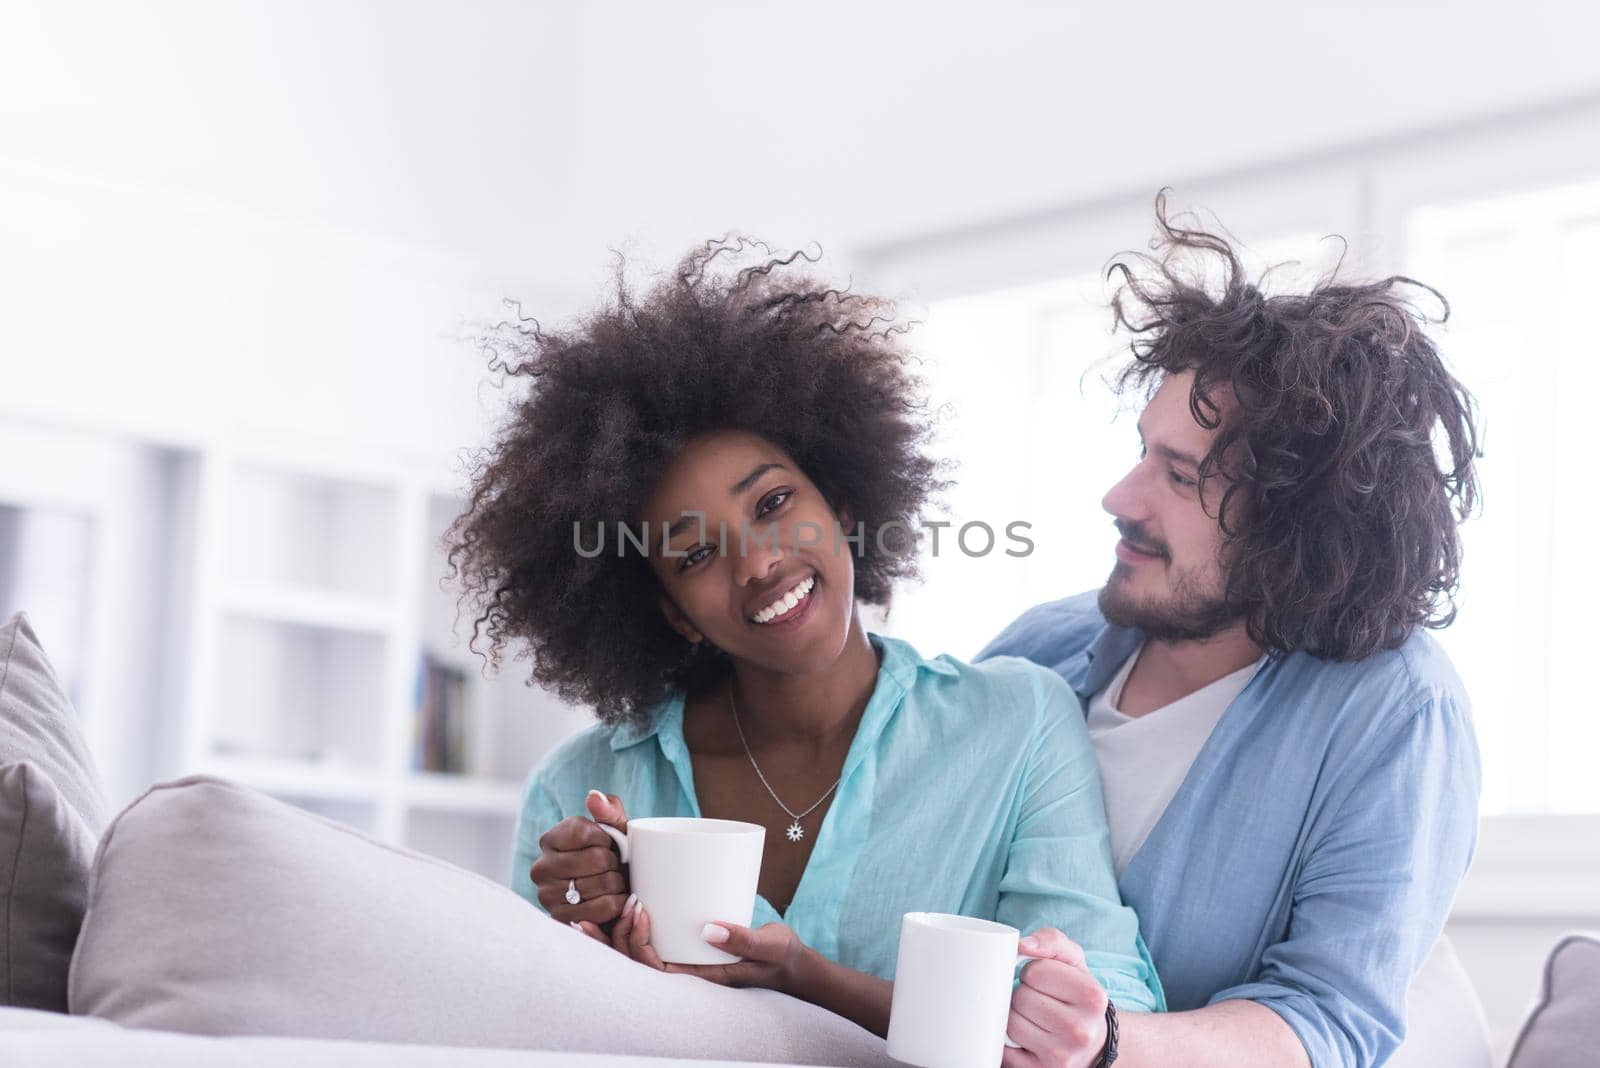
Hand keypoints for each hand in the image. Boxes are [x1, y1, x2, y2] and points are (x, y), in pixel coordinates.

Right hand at [529, 790, 629, 931]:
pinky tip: (614, 899)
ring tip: (613, 882)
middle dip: (614, 862)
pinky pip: (603, 908)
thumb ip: (607, 809)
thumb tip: (593, 797)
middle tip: (614, 866)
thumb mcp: (614, 829)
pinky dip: (617, 903)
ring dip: (618, 883)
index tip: (609, 844)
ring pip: (601, 884)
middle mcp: (541, 868)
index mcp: (549, 840)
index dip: (606, 838)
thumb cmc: (611, 856)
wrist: (612, 892)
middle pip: (596, 859)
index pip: (584, 832)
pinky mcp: (561, 920)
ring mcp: (547, 896)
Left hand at [610, 901, 806, 994]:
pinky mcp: (691, 946)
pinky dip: (638, 926)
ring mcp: (687, 959)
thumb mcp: (768, 947)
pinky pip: (657, 941)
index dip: (637, 942)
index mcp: (700, 978)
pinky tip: (631, 906)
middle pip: (639, 963)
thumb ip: (744, 940)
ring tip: (616, 903)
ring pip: (642, 953)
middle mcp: (688, 971)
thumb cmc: (779, 957)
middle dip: (620, 935)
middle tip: (626, 900)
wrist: (788, 962)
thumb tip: (710, 930)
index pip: (653, 970)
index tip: (642, 910)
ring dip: (622, 932)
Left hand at [1002, 928, 1109, 1067]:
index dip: (1033, 972)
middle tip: (1038, 1000)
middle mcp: (1081, 1030)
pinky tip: (1025, 1037)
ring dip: (1014, 1016)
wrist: (1093, 1043)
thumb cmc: (1076, 995)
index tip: (1044, 981)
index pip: (1035, 971)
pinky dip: (1007, 1040)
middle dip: (1023, 994)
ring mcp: (1061, 1056)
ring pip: (1010, 1023)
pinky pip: (1003, 1050)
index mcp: (1093, 997)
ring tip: (1033, 1018)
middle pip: (1021, 997)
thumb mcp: (1073, 962)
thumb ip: (1051, 941)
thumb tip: (1023, 945)